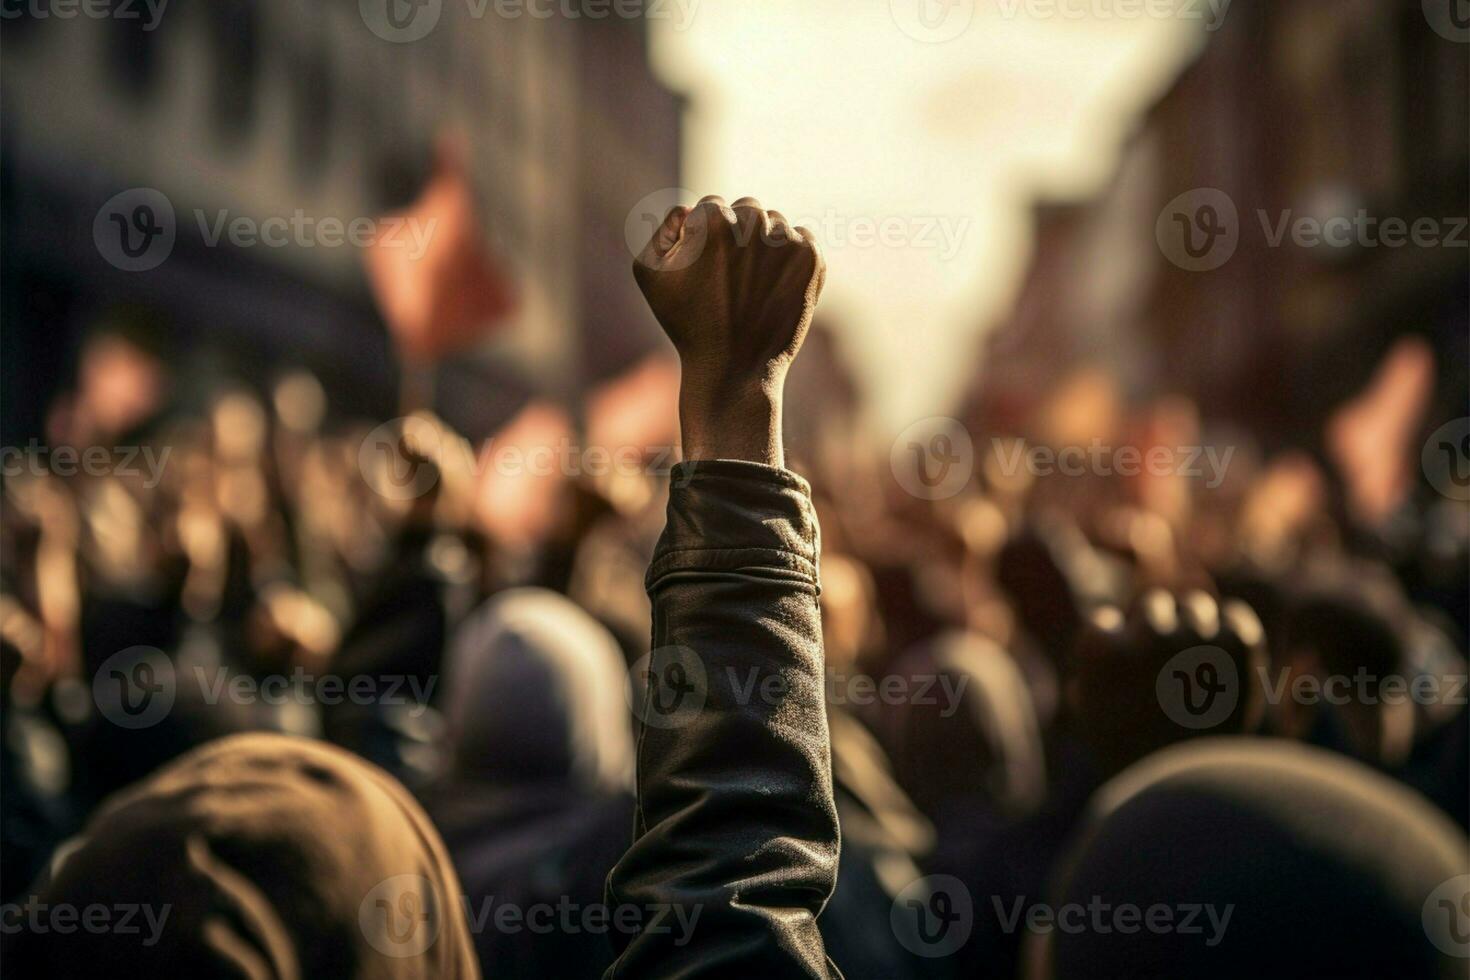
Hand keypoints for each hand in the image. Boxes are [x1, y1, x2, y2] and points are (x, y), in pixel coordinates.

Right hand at [633, 195, 824, 465]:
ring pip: (776, 223)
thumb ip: (662, 226)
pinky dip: (791, 256)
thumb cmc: (686, 324)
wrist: (734, 371)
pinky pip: (802, 238)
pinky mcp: (813, 261)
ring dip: (765, 244)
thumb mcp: (649, 273)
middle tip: (730, 276)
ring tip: (751, 285)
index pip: (711, 205)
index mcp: (713, 221)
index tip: (705, 270)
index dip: (703, 237)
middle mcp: (754, 224)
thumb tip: (689, 208)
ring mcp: (787, 242)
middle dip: (738, 233)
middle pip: (747, 208)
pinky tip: (773, 286)